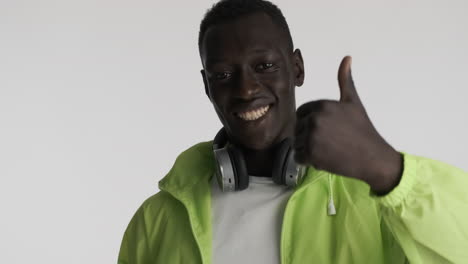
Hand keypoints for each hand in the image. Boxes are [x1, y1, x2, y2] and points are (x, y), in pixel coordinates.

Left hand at [294, 56, 402, 194]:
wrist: (372, 157)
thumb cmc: (363, 130)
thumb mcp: (353, 102)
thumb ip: (345, 81)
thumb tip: (346, 58)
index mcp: (322, 105)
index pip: (301, 113)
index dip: (310, 122)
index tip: (326, 129)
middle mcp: (315, 119)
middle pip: (298, 128)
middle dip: (308, 136)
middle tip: (329, 141)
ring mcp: (312, 137)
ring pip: (297, 143)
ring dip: (307, 148)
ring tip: (328, 149)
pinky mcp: (311, 154)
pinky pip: (299, 157)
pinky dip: (308, 161)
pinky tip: (324, 158)